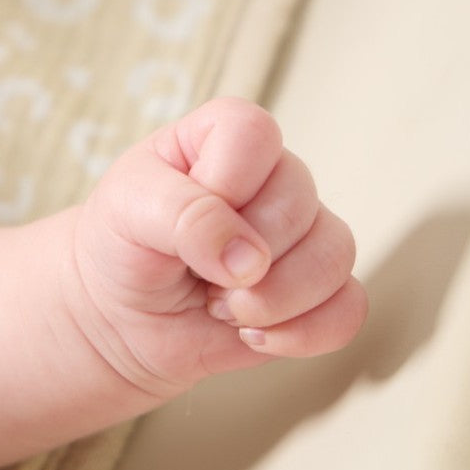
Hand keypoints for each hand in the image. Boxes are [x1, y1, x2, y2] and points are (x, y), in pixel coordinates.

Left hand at [69, 98, 364, 398]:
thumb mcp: (127, 213)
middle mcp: (275, 176)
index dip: (224, 184)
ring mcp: (303, 233)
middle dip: (238, 255)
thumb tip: (252, 261)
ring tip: (217, 306)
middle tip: (193, 273)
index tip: (178, 220)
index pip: (254, 134)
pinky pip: (349, 310)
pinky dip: (298, 334)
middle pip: (299, 201)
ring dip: (268, 300)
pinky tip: (250, 336)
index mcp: (223, 136)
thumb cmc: (121, 246)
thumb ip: (185, 217)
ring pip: (334, 256)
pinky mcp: (320, 291)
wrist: (119, 318)